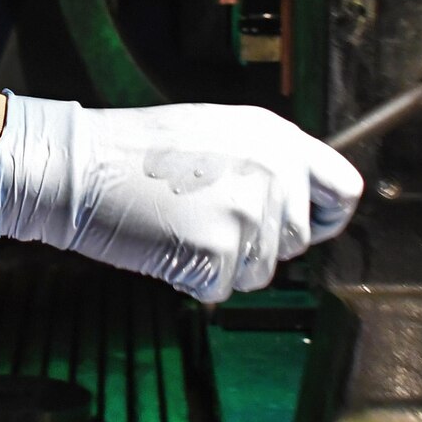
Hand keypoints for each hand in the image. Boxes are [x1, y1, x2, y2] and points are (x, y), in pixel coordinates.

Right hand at [0, 94, 361, 302]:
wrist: (78, 165)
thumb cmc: (134, 151)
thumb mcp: (218, 133)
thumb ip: (266, 163)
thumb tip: (296, 203)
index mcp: (277, 137)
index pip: (342, 189)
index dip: (324, 218)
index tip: (302, 230)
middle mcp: (273, 172)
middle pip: (297, 241)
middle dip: (258, 245)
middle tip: (207, 221)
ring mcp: (249, 213)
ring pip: (261, 272)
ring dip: (225, 264)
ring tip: (181, 226)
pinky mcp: (221, 251)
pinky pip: (223, 289)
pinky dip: (194, 279)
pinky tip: (167, 244)